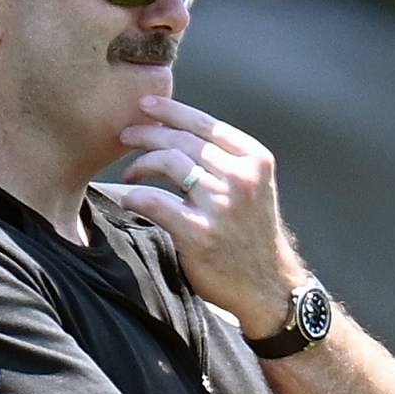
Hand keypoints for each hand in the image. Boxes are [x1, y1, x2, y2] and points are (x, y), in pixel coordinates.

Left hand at [116, 95, 309, 336]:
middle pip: (181, 140)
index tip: (145, 106)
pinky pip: (153, 201)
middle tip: (125, 137)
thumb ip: (225, 161)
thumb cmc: (252, 236)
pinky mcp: (199, 233)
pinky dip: (134, 196)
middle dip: (147, 133)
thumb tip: (177, 132)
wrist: (269, 287)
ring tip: (131, 173)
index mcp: (255, 160)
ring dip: (140, 164)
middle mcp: (241, 177)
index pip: (205, 124)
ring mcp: (221, 205)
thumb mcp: (253, 188)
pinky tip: (129, 198)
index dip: (170, 110)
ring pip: (167, 162)